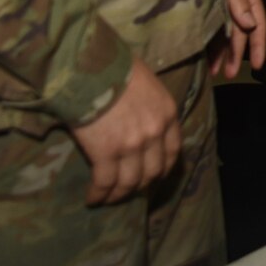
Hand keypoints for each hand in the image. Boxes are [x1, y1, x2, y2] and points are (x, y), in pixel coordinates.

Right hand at [71, 57, 180, 205]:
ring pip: (130, 182)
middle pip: (153, 171)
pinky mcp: (106, 153)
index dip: (164, 168)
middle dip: (141, 185)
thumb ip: (149, 105)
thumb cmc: (116, 67)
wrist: (93, 67)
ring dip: (119, 195)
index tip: (154, 176)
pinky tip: (92, 198)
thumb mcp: (147, 83)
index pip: (173, 150)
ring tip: (107, 198)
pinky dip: (99, 194)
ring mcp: (132, 146)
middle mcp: (155, 133)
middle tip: (128, 190)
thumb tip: (138, 115)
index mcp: (167, 114)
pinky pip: (105, 182)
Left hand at [208, 0, 265, 79]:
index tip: (258, 65)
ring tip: (216, 73)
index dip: (258, 45)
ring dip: (223, 54)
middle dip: (237, 55)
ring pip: (227, 35)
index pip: (258, 23)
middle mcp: (238, 3)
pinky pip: (213, 32)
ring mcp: (224, 7)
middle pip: (241, 33)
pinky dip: (212, 47)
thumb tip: (249, 24)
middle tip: (230, 74)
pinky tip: (208, 61)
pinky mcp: (209, 9)